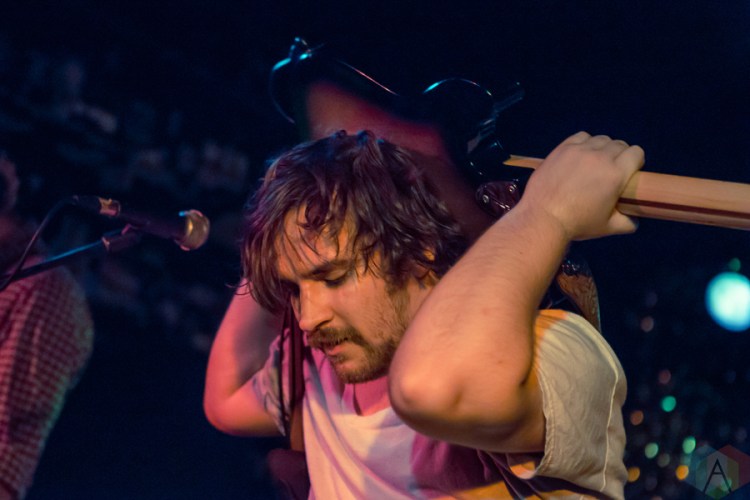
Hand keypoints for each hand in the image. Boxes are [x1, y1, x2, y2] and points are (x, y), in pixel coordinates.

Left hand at [521, 131, 643, 240]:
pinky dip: (584, 143)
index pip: (637, 152)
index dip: (636, 161)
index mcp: (616, 174)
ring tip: (594, 162)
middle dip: (620, 156)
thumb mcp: (608, 227)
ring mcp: (580, 151)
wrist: (543, 218)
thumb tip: (634, 218)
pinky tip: (580, 155)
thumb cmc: (577, 224)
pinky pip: (581, 136)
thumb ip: (628, 222)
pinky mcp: (562, 149)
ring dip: (602, 148)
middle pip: (619, 144)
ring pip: (601, 139)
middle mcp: (600, 157)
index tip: (629, 171)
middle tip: (610, 170)